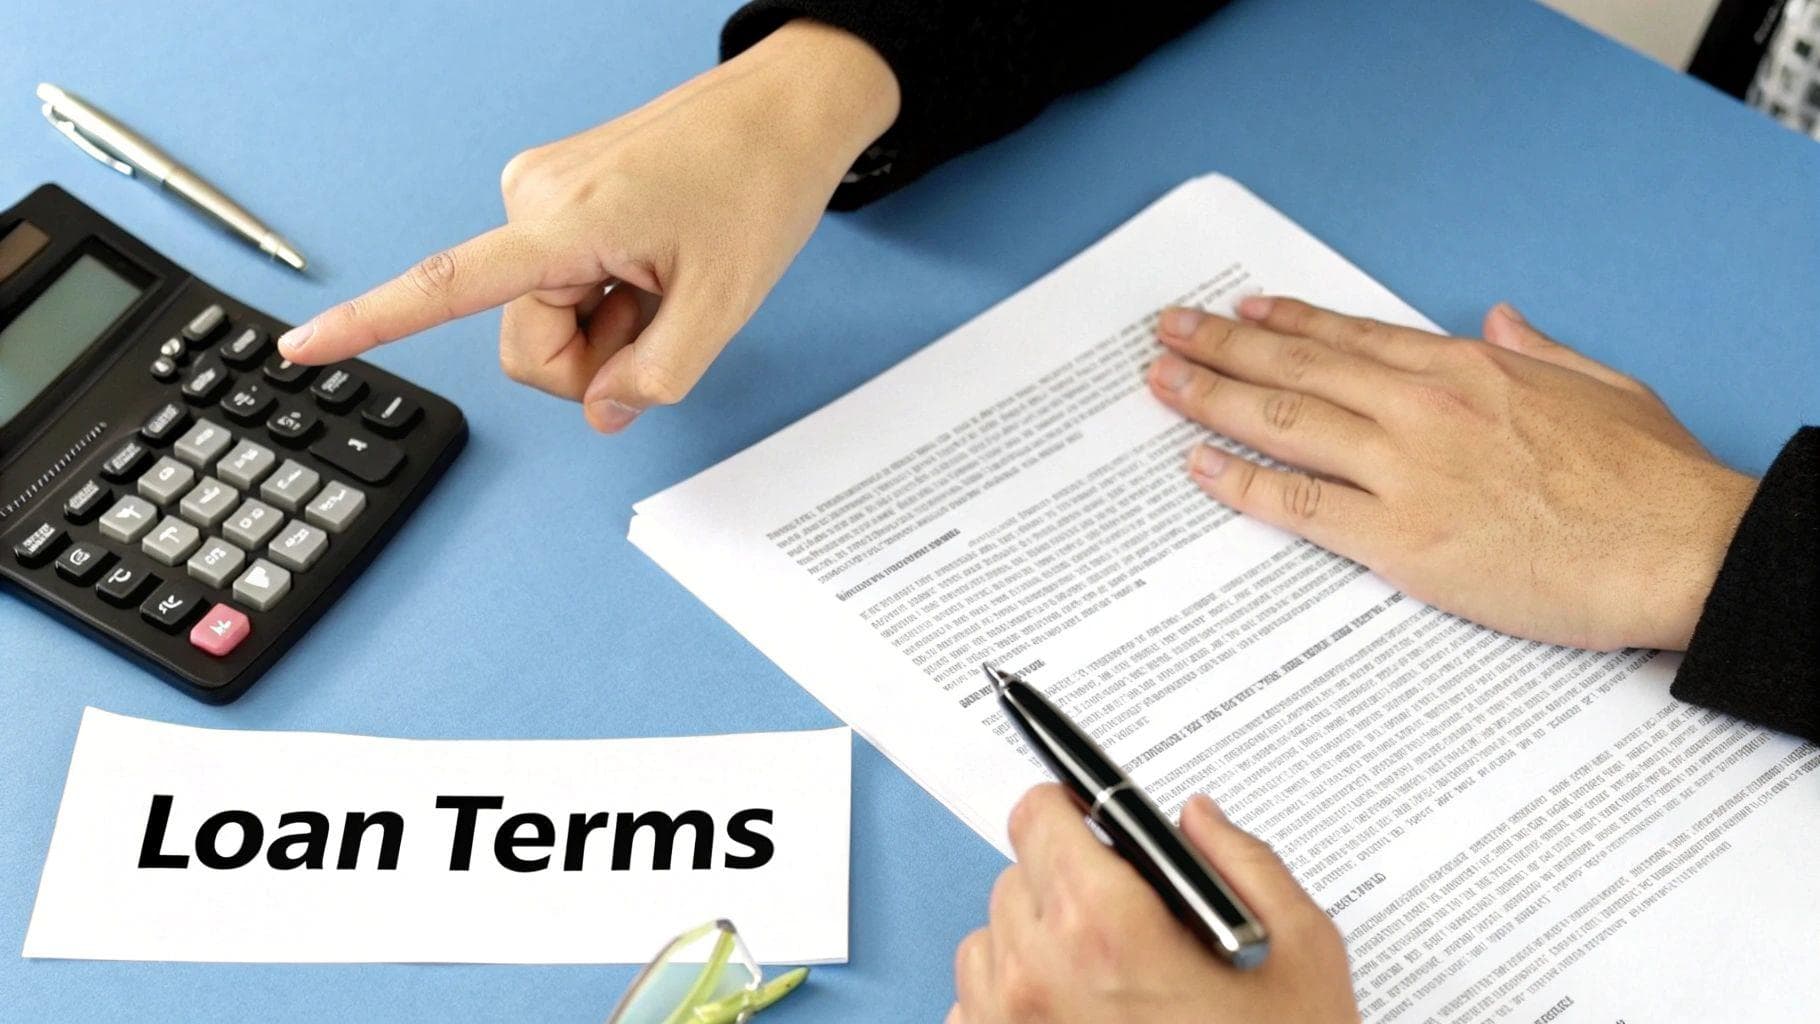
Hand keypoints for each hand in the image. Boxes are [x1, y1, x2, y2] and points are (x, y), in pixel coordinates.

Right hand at [276, 19, 898, 432]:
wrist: (783, 114)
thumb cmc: (757, 187)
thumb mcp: (723, 308)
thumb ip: (655, 380)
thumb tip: (603, 412)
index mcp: (565, 221)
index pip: (446, 287)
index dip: (369, 323)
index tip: (298, 348)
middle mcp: (532, 197)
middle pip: (527, 339)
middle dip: (592, 357)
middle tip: (664, 320)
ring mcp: (543, 192)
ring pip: (546, 313)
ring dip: (606, 324)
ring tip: (666, 282)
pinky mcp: (559, 194)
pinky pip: (563, 279)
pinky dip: (608, 294)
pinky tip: (653, 265)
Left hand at [950, 785, 1358, 1023]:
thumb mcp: (1303, 950)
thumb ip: (1240, 862)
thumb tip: (1193, 819)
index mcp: (1105, 926)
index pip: (1037, 817)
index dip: (1073, 814)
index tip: (1096, 827)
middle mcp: (1037, 974)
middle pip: (1016, 877)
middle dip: (1068, 885)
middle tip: (1131, 924)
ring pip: (991, 942)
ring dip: (1036, 945)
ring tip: (1110, 988)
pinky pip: (976, 1009)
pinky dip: (1016, 1007)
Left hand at [1146, 298, 1756, 650]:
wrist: (1679, 549)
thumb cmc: (1651, 481)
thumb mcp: (1602, 384)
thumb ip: (1538, 348)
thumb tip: (1498, 319)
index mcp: (1469, 369)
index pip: (1352, 336)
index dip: (1288, 321)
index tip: (1243, 310)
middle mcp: (1424, 409)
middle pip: (1299, 366)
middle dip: (1223, 345)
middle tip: (1170, 331)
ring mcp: (1406, 471)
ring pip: (1283, 422)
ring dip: (1210, 396)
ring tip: (1162, 380)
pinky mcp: (1400, 541)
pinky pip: (1297, 505)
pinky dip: (1239, 483)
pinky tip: (1198, 465)